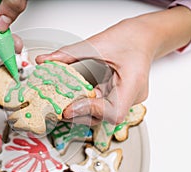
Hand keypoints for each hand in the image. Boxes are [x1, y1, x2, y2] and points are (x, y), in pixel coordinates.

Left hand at [36, 6, 190, 125]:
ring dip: (82, 112)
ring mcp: (127, 98)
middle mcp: (132, 95)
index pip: (114, 111)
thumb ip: (69, 54)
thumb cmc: (130, 37)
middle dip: (80, 114)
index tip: (69, 108)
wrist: (145, 35)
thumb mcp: (97, 43)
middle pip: (106, 117)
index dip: (90, 112)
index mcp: (133, 83)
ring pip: (104, 114)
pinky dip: (87, 105)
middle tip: (59, 109)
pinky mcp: (120, 96)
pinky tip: (74, 100)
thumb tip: (45, 60)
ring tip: (63, 106)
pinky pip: (103, 106)